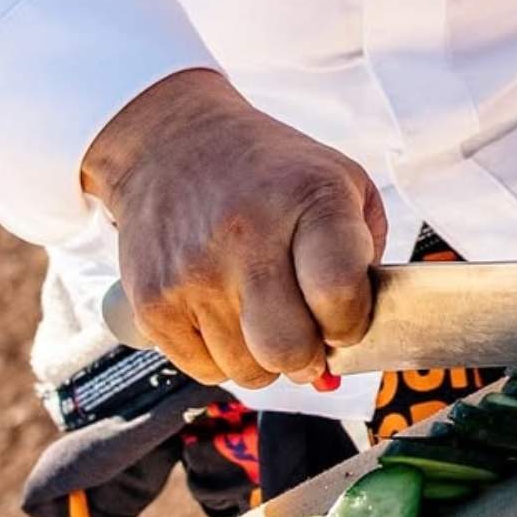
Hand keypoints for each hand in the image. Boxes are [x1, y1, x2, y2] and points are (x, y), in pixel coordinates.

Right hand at [80, 67, 387, 388]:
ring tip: (260, 309)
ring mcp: (193, 272)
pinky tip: (224, 309)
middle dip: (308, 354)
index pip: (339, 294)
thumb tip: (351, 350)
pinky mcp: (152, 303)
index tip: (343, 311)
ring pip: (248, 372)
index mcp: (308, 198)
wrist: (171, 144)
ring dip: (264, 356)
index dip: (350, 320)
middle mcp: (246, 234)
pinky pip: (205, 370)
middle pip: (290, 350)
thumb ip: (365, 261)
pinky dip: (222, 354)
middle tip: (305, 330)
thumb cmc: (269, 173)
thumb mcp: (341, 183)